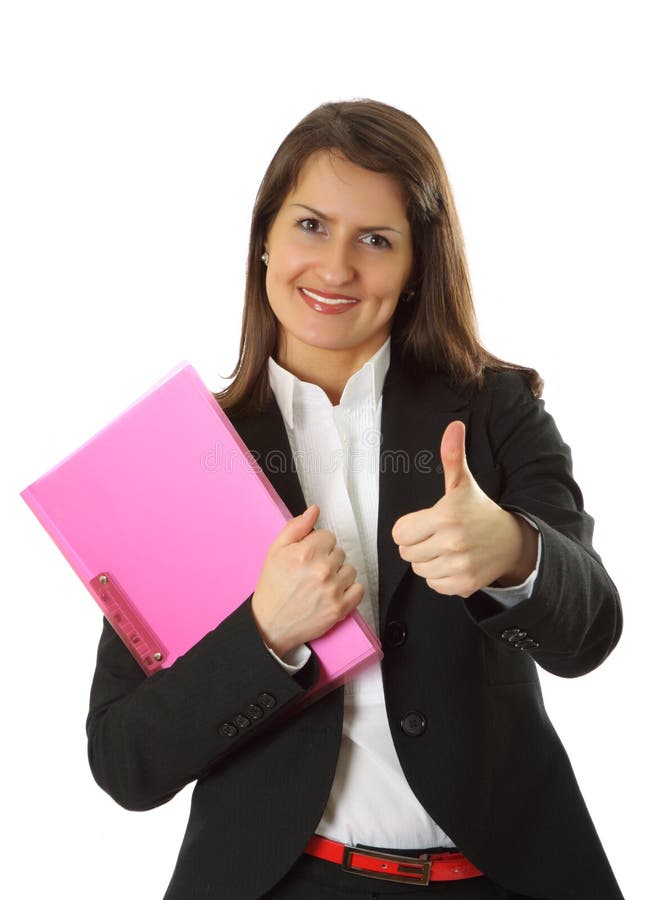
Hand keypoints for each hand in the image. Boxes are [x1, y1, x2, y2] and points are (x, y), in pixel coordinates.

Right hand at [251, 505, 363, 656]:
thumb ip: (296, 527)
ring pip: (350, 569)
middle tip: (311, 572)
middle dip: (327, 558)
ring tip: (321, 584)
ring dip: (339, 574)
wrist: (270, 623)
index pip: (328, 535)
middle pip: (339, 552)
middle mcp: (322, 570)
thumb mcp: (275, 551)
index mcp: (306, 552)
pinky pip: (358, 589)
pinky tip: (332, 593)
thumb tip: (314, 510)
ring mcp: (333, 590)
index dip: (317, 545)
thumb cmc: (273, 586)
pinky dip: (349, 591)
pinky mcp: (340, 608)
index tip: (308, 555)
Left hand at [391, 421, 537, 597]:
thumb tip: (454, 426)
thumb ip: (452, 456)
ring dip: (428, 561)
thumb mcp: (463, 483)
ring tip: (446, 548)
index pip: (400, 533)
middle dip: (417, 544)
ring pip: (419, 570)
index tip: (425, 523)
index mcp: (445, 516)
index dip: (409, 528)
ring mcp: (459, 565)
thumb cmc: (480, 511)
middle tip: (437, 535)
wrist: (511, 542)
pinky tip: (454, 562)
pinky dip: (440, 577)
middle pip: (406, 553)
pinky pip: (433, 584)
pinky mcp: (464, 584)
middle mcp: (452, 543)